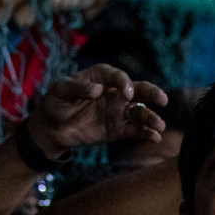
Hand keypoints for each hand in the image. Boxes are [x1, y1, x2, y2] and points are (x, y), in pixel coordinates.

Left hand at [20, 65, 168, 158]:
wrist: (52, 128)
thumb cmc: (56, 103)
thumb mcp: (61, 91)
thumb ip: (78, 88)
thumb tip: (98, 90)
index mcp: (101, 78)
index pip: (118, 76)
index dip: (124, 83)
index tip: (127, 93)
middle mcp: (114, 93)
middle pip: (137, 90)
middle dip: (151, 93)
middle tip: (163, 99)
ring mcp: (117, 112)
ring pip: (139, 112)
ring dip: (151, 118)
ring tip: (160, 126)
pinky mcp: (117, 130)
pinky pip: (134, 131)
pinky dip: (146, 134)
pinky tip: (155, 137)